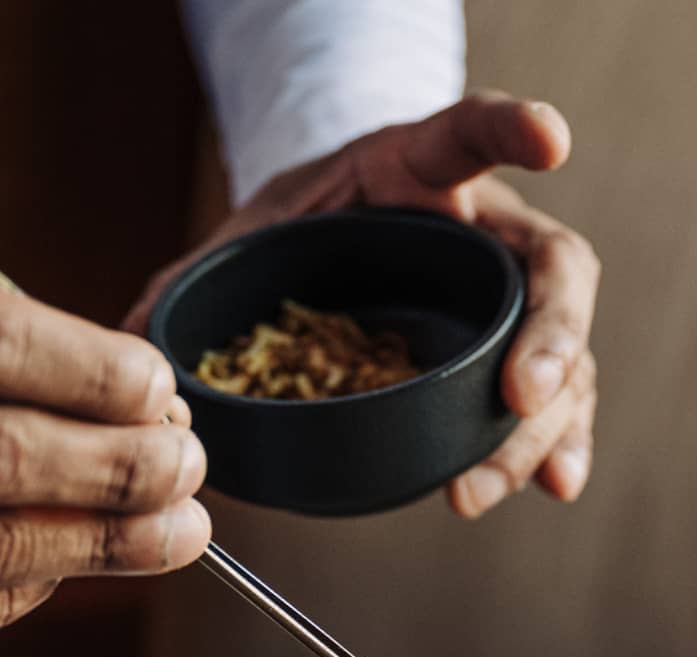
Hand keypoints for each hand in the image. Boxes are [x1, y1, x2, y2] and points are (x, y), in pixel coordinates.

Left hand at [127, 92, 598, 517]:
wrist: (331, 242)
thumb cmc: (299, 233)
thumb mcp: (245, 241)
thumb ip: (193, 282)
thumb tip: (132, 339)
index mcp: (416, 173)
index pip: (469, 135)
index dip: (510, 132)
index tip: (550, 141)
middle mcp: (484, 229)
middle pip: (549, 269)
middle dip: (546, 339)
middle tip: (517, 400)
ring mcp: (505, 296)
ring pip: (563, 349)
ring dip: (542, 424)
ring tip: (492, 481)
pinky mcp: (510, 356)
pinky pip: (555, 398)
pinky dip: (556, 443)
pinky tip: (556, 484)